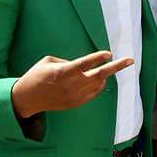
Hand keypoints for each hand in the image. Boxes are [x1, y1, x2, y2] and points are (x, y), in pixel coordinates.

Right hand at [11, 51, 133, 117]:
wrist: (27, 99)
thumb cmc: (36, 75)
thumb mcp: (48, 62)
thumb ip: (67, 62)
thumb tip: (81, 65)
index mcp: (64, 72)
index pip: (86, 63)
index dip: (99, 57)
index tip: (108, 53)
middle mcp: (72, 84)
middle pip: (99, 75)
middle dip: (116, 67)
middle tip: (129, 60)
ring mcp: (74, 96)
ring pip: (98, 85)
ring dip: (105, 76)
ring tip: (106, 69)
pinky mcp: (75, 103)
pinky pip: (93, 94)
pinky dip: (99, 86)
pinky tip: (99, 81)